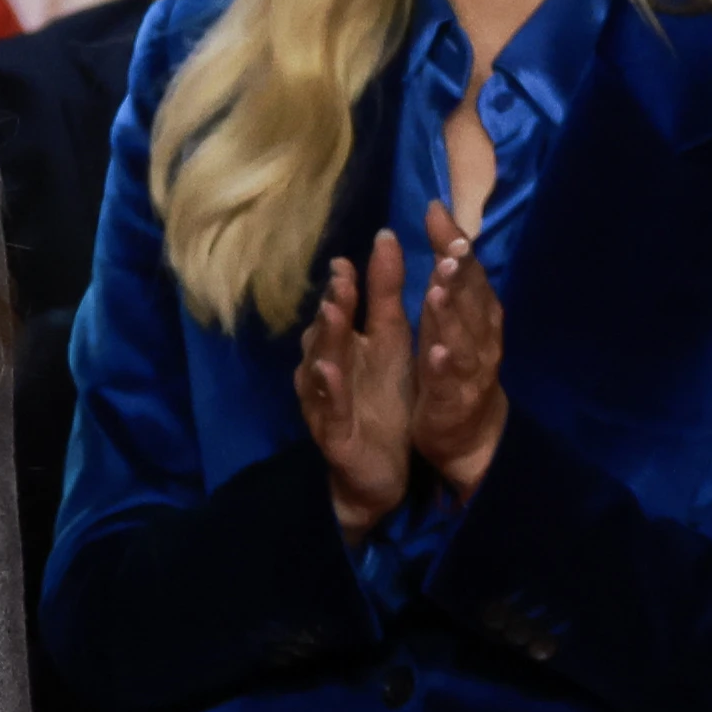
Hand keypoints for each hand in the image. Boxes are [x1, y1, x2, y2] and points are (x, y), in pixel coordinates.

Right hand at [292, 231, 413, 538]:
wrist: (379, 471)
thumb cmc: (382, 402)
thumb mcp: (391, 343)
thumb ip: (384, 296)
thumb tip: (383, 240)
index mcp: (346, 346)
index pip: (342, 307)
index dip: (347, 282)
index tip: (356, 254)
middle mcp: (327, 369)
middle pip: (326, 332)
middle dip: (334, 304)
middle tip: (342, 277)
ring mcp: (325, 401)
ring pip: (320, 365)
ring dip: (325, 338)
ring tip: (332, 312)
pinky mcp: (332, 433)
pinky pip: (328, 407)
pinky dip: (327, 388)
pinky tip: (329, 370)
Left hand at [407, 202, 504, 499]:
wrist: (471, 435)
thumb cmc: (456, 365)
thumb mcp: (450, 315)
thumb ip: (448, 273)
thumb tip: (442, 219)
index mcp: (476, 314)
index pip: (466, 272)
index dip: (454, 243)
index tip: (437, 213)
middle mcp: (479, 337)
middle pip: (470, 300)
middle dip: (461, 273)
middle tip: (451, 247)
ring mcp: (469, 370)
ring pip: (462, 338)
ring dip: (452, 314)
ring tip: (438, 290)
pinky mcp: (453, 401)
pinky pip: (450, 382)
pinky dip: (447, 366)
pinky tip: (439, 353)